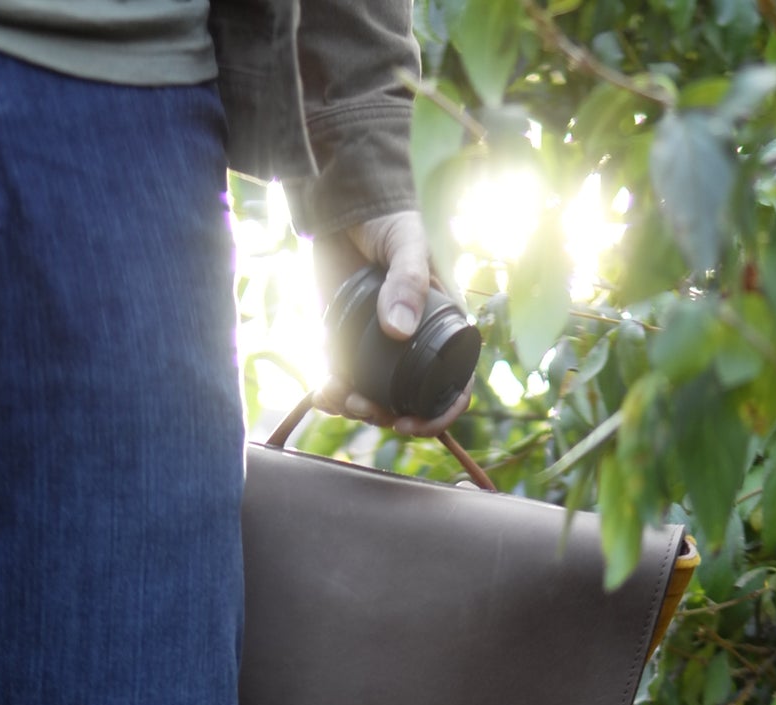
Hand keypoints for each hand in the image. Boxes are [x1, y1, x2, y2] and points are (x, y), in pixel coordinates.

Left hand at [313, 210, 472, 436]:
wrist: (344, 208)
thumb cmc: (389, 221)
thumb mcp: (406, 245)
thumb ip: (408, 282)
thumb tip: (398, 332)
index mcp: (443, 329)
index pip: (454, 386)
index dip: (438, 415)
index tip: (407, 424)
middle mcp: (415, 346)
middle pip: (409, 402)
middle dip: (383, 414)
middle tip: (358, 406)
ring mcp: (381, 349)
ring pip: (375, 397)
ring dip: (354, 408)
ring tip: (333, 396)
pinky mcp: (349, 344)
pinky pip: (346, 381)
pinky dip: (332, 393)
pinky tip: (321, 391)